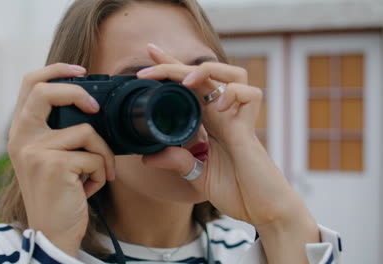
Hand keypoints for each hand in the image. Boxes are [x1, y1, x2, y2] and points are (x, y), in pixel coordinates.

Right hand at [8, 63, 114, 256]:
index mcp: (21, 132)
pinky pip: (95, 157)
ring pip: (87, 131)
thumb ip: (59, 132)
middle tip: (95, 108)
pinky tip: (89, 188)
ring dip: (102, 155)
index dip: (56, 70)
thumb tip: (92, 109)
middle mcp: (21, 138)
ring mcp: (35, 151)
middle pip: (45, 91)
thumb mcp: (50, 158)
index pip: (30, 84)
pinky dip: (101, 173)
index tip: (81, 71)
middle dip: (77, 92)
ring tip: (96, 174)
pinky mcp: (54, 165)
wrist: (52, 232)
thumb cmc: (59, 193)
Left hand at [137, 45, 281, 224]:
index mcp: (209, 123)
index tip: (147, 58)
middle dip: (176, 62)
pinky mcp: (250, 129)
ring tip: (188, 81)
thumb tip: (147, 157)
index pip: (188, 89)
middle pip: (205, 74)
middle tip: (149, 55)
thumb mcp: (197, 177)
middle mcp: (223, 115)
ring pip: (234, 73)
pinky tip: (219, 106)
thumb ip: (177, 163)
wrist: (263, 211)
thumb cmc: (237, 191)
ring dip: (209, 70)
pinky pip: (250, 95)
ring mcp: (238, 120)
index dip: (170, 70)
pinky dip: (234, 94)